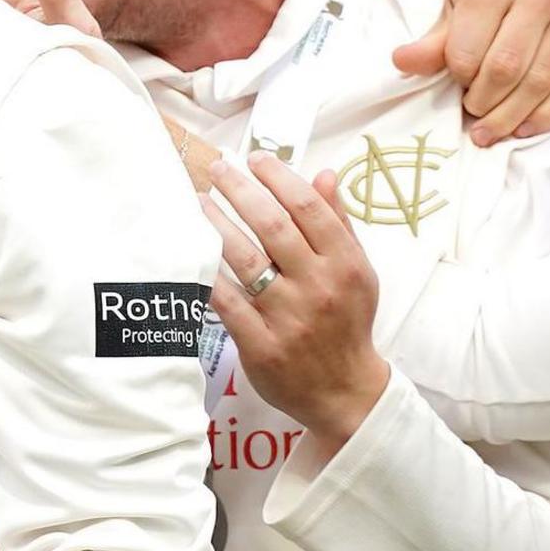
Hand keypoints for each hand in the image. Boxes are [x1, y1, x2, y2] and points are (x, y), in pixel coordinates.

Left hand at [198, 153, 389, 450]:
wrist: (345, 391)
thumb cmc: (347, 322)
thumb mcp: (357, 272)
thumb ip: (338, 223)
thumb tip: (323, 174)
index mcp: (345, 265)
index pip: (309, 209)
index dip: (279, 178)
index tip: (256, 159)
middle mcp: (318, 287)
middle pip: (273, 227)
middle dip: (240, 191)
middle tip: (217, 169)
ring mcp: (289, 317)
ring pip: (245, 259)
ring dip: (216, 224)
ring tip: (197, 201)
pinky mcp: (262, 345)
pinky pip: (227, 302)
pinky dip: (208, 274)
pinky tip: (192, 251)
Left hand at [403, 0, 549, 143]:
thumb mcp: (454, 6)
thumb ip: (433, 41)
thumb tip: (401, 62)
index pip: (468, 50)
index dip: (457, 77)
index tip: (455, 82)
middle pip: (506, 69)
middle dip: (483, 102)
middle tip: (470, 113)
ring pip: (540, 83)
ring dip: (510, 117)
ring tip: (487, 131)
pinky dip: (544, 116)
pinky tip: (521, 129)